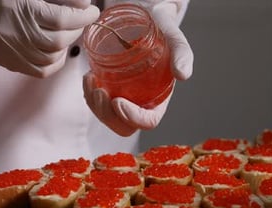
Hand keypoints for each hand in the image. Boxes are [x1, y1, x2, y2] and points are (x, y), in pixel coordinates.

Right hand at [0, 0, 99, 76]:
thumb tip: (80, 4)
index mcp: (20, 10)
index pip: (62, 19)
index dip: (82, 16)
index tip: (93, 11)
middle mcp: (16, 34)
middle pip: (58, 40)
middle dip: (76, 30)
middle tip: (81, 20)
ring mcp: (10, 51)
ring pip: (50, 57)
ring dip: (66, 46)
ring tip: (69, 33)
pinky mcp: (6, 61)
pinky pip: (38, 70)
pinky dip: (54, 63)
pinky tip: (57, 51)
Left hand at [83, 1, 191, 135]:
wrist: (146, 17)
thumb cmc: (161, 29)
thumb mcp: (173, 38)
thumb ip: (181, 54)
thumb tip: (183, 74)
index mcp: (160, 98)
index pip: (148, 121)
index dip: (133, 118)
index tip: (118, 101)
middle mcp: (142, 102)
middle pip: (124, 126)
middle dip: (108, 115)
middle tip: (100, 92)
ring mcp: (125, 97)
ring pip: (107, 117)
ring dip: (95, 105)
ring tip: (91, 81)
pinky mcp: (111, 88)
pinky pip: (97, 104)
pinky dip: (89, 95)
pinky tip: (89, 78)